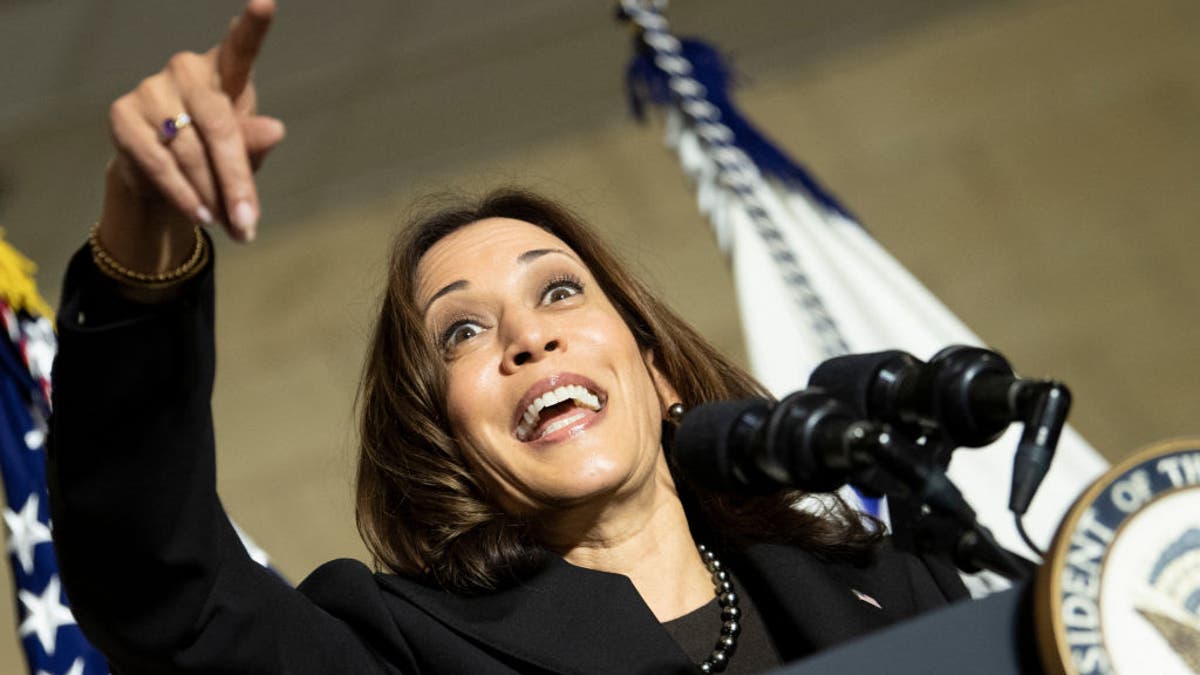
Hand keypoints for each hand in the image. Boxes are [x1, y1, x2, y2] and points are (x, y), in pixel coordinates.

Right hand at [98, 0, 283, 273]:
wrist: (165, 180)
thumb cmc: (217, 156)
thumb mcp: (245, 152)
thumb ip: (255, 142)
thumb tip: (275, 129)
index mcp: (226, 72)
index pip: (241, 46)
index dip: (253, 25)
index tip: (265, 1)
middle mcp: (187, 71)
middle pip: (220, 126)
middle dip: (237, 180)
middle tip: (250, 222)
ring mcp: (152, 90)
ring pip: (191, 151)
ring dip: (213, 195)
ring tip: (230, 225)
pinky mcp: (124, 116)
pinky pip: (160, 163)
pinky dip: (184, 195)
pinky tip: (201, 215)